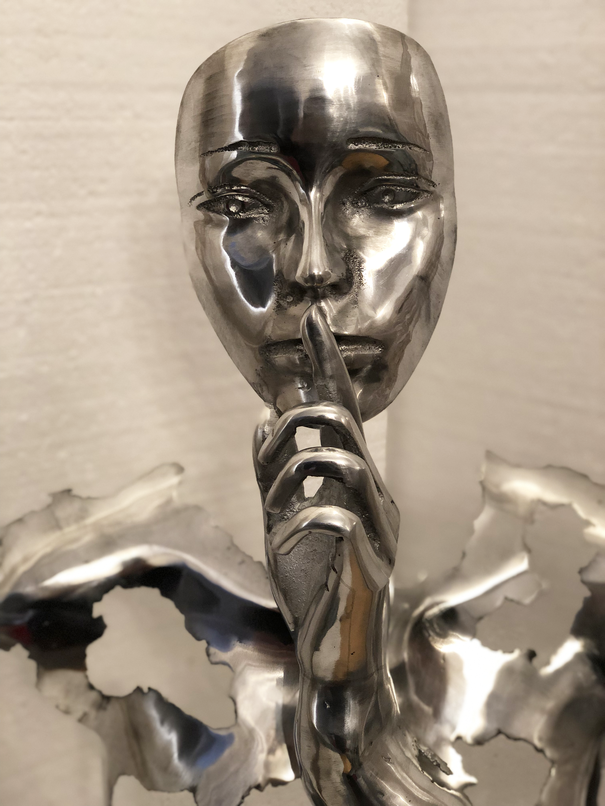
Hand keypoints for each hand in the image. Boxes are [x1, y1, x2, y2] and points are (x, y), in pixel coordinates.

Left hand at [254, 305, 398, 625]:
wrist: (335, 650)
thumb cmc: (313, 581)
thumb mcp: (282, 518)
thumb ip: (275, 472)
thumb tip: (262, 421)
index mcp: (354, 479)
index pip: (345, 410)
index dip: (327, 364)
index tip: (313, 318)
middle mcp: (373, 491)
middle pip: (342, 421)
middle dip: (296, 418)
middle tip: (272, 446)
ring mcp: (377, 523)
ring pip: (338, 457)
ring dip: (287, 473)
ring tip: (273, 507)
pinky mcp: (370, 556)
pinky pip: (331, 512)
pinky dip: (293, 518)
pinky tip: (283, 541)